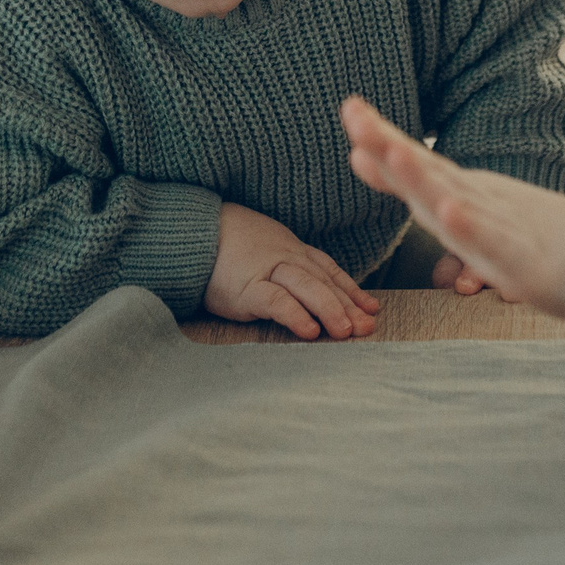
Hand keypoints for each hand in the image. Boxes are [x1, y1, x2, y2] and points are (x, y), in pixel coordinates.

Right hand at [204, 202, 380, 339]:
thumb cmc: (230, 245)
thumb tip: (322, 288)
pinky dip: (294, 314)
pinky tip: (309, 330)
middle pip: (323, 281)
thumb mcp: (269, 249)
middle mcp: (285, 258)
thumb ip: (293, 266)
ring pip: (306, 287)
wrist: (192, 232)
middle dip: (347, 305)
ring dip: (329, 309)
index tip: (372, 309)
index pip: (329, 271)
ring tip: (345, 332)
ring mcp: (266, 271)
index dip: (353, 290)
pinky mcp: (245, 288)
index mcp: (292, 250)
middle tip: (367, 327)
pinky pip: (275, 300)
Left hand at [342, 97, 564, 317]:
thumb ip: (408, 185)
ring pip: (456, 202)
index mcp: (458, 191)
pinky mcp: (524, 264)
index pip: (412, 162)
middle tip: (353, 115)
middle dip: (389, 147)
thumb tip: (356, 155)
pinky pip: (493, 244)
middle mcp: (476, 203)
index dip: (379, 138)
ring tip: (393, 154)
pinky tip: (452, 211)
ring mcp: (500, 230)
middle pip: (426, 173)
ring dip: (423, 179)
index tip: (349, 108)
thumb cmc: (522, 233)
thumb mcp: (455, 209)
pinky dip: (471, 227)